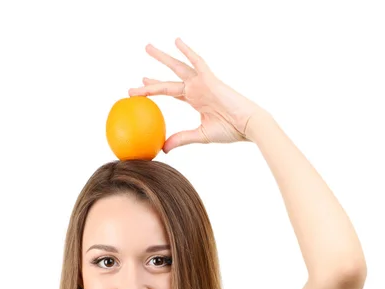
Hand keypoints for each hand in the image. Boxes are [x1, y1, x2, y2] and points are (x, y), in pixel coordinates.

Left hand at [128, 38, 268, 152]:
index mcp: (196, 100)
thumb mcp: (200, 135)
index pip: (171, 93)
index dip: (156, 91)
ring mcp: (203, 83)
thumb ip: (181, 138)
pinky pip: (197, 63)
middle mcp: (197, 89)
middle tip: (136, 77)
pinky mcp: (210, 80)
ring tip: (148, 48)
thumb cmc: (230, 130)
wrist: (248, 125)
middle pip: (170, 80)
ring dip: (163, 58)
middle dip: (153, 78)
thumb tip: (163, 149)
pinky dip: (188, 52)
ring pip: (178, 68)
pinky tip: (177, 42)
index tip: (140, 92)